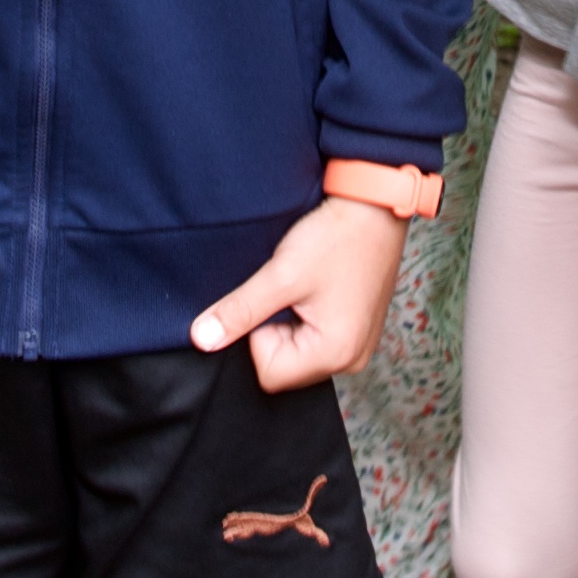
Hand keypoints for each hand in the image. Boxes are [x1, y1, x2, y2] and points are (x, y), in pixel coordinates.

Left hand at [190, 195, 407, 389]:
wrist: (376, 205)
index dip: (257, 335)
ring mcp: (357, 347)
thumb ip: (240, 311)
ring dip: (289, 323)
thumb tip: (201, 340)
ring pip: (298, 353)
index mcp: (336, 353)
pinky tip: (316, 288)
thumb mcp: (281, 273)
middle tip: (289, 290)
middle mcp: (352, 360)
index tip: (275, 297)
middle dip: (274, 330)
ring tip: (305, 286)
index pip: (268, 372)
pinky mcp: (358, 332)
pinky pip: (316, 341)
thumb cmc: (337, 237)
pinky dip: (306, 318)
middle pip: (284, 366)